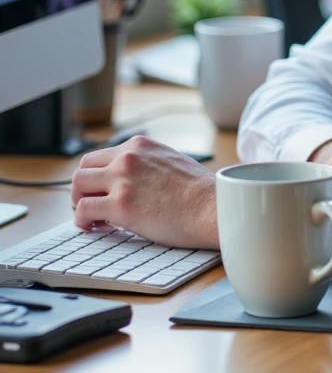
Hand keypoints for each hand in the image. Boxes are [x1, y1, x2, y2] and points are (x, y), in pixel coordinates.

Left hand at [71, 136, 218, 247]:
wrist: (214, 207)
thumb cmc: (202, 192)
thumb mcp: (172, 162)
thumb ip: (148, 164)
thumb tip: (136, 181)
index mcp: (140, 145)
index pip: (100, 155)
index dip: (95, 177)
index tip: (99, 192)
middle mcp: (128, 157)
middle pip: (83, 168)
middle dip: (82, 189)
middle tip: (90, 205)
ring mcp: (122, 180)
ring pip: (77, 186)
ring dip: (78, 203)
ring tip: (91, 219)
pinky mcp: (120, 205)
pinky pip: (83, 210)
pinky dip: (82, 221)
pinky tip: (93, 228)